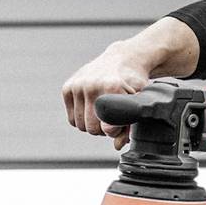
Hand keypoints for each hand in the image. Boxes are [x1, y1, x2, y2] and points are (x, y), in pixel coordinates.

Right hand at [62, 17, 200, 145]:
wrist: (123, 59)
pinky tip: (92, 108)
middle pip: (91, 129)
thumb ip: (130, 126)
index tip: (121, 122)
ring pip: (80, 126)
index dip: (115, 131)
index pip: (107, 128)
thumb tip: (117, 146)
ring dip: (92, 124)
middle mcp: (91, 85)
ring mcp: (78, 85)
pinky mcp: (67, 87)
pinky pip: (71, 119)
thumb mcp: (138, 103)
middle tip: (112, 118)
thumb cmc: (134, 84)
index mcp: (111, 87)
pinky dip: (82, 119)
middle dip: (102, 129)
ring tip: (103, 112)